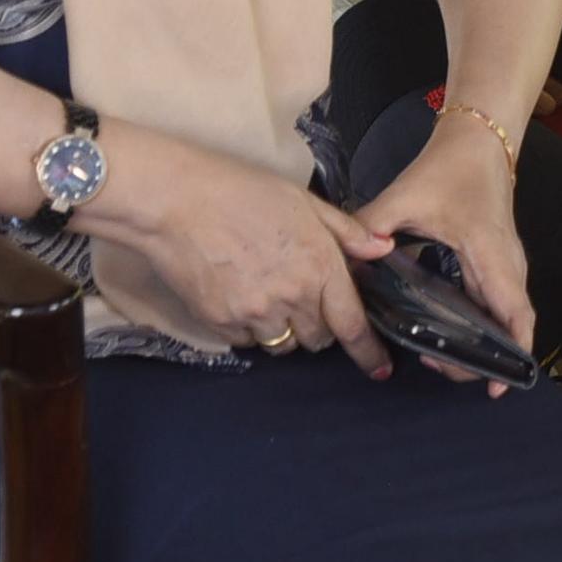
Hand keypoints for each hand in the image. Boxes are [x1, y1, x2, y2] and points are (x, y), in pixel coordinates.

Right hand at [88, 131, 392, 376]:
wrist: (177, 201)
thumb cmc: (245, 192)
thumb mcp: (306, 202)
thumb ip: (347, 232)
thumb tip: (383, 250)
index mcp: (320, 268)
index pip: (352, 325)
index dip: (369, 352)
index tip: (380, 369)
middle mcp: (292, 299)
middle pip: (318, 338)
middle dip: (321, 326)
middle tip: (306, 299)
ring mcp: (254, 314)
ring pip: (283, 345)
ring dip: (286, 331)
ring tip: (271, 298)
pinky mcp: (220, 322)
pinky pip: (248, 342)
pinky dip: (252, 330)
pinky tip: (242, 299)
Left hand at [352, 108, 535, 373]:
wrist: (481, 140)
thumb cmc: (449, 168)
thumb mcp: (406, 194)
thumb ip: (373, 224)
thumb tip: (348, 257)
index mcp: (490, 251)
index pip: (513, 310)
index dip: (512, 349)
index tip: (497, 384)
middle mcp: (507, 263)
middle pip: (511, 323)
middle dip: (485, 356)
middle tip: (442, 371)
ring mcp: (507, 263)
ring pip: (507, 314)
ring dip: (485, 342)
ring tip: (444, 362)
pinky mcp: (499, 261)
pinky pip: (500, 302)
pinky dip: (486, 325)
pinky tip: (457, 338)